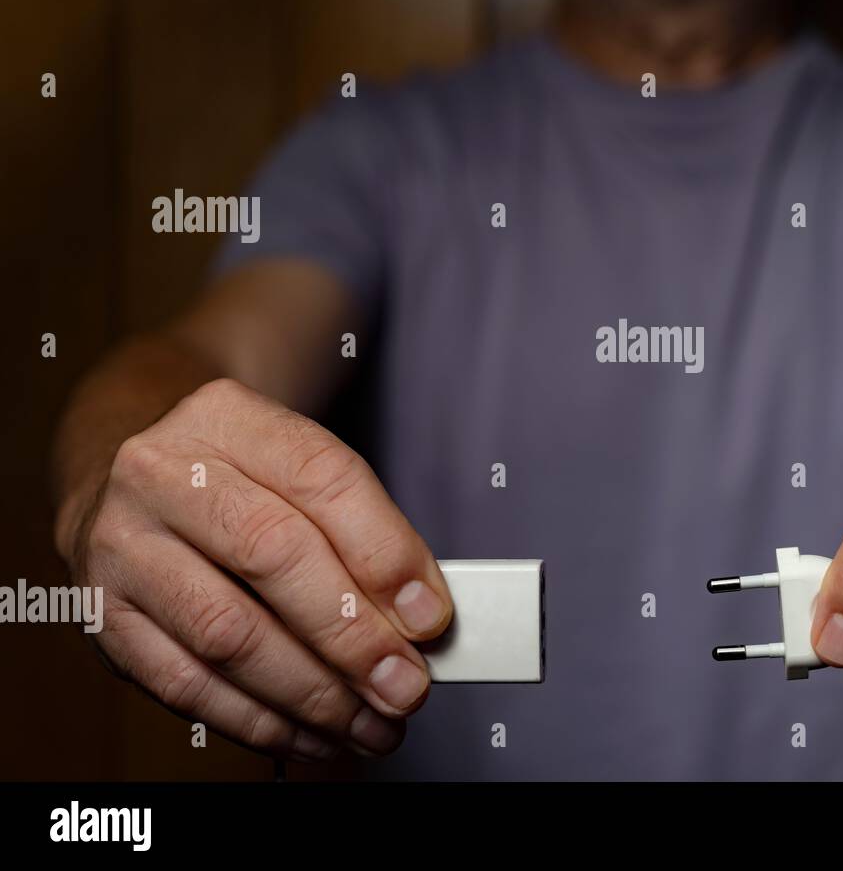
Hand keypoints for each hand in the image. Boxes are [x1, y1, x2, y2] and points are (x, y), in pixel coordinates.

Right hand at [57, 378, 452, 760]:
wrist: (132, 479)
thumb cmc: (240, 478)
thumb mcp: (299, 469)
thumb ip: (364, 531)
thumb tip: (418, 619)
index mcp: (226, 418)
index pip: (322, 477)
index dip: (385, 553)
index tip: (431, 617)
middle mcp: (161, 473)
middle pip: (272, 556)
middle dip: (352, 637)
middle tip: (407, 685)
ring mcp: (120, 546)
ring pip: (227, 634)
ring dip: (313, 694)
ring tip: (371, 722)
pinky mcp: (102, 618)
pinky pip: (187, 686)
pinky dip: (261, 722)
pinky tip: (313, 734)